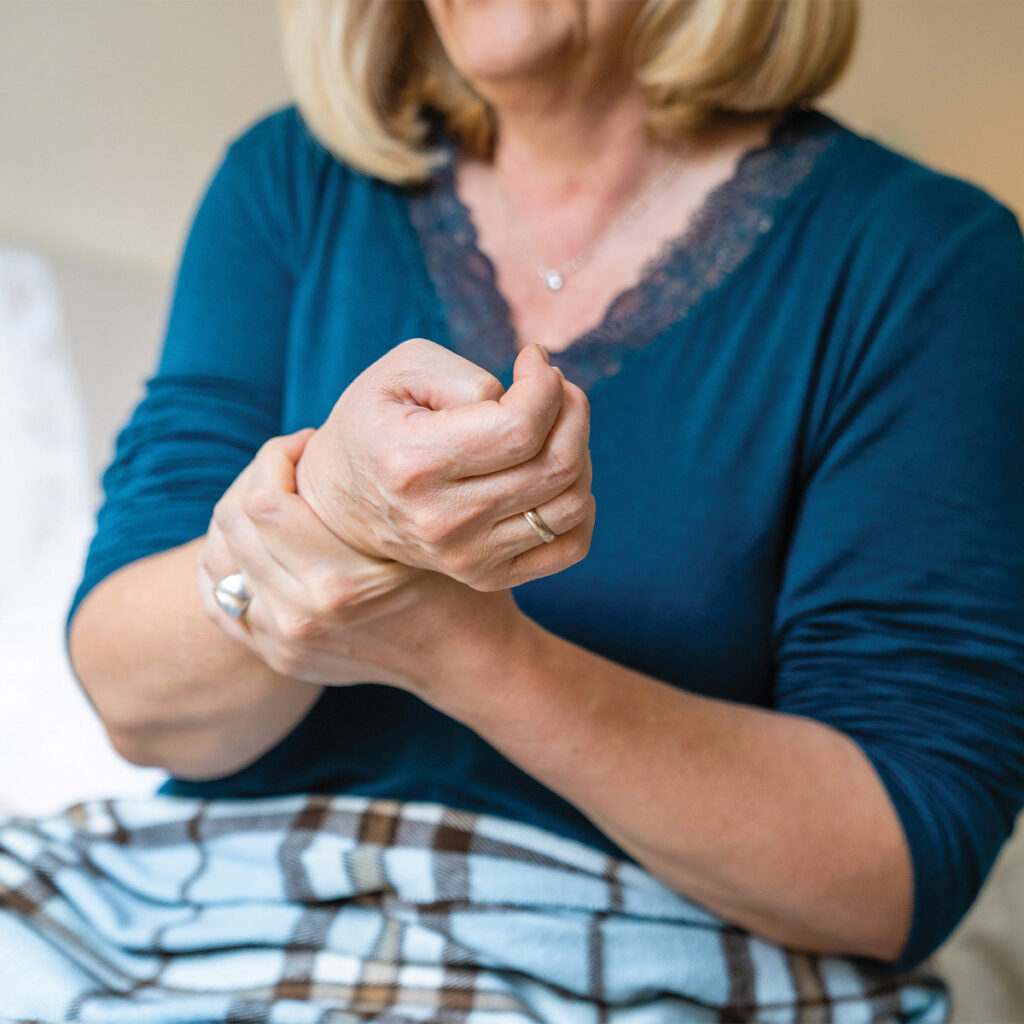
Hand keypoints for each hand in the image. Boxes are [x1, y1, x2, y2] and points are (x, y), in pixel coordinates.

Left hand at [198, 428, 522, 688]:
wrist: (463, 660)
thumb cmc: (454, 584)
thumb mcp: (420, 534)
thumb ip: (363, 499)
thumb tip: (313, 447)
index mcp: (338, 584)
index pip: (263, 500)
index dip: (278, 457)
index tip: (309, 445)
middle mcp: (300, 616)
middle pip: (233, 523)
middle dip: (258, 476)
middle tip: (292, 465)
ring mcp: (283, 642)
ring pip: (218, 557)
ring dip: (239, 516)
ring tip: (274, 497)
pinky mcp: (277, 655)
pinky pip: (219, 600)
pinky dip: (225, 566)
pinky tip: (251, 541)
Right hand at [295, 339, 594, 590]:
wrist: (343, 505)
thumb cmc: (379, 423)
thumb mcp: (401, 371)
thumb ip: (464, 375)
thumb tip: (521, 400)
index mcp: (413, 462)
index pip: (519, 428)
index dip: (545, 385)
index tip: (533, 360)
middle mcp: (441, 520)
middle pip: (555, 465)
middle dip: (572, 410)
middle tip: (557, 388)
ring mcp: (466, 557)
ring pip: (572, 504)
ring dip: (579, 452)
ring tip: (554, 428)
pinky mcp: (486, 576)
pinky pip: (570, 545)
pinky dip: (581, 504)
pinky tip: (554, 476)